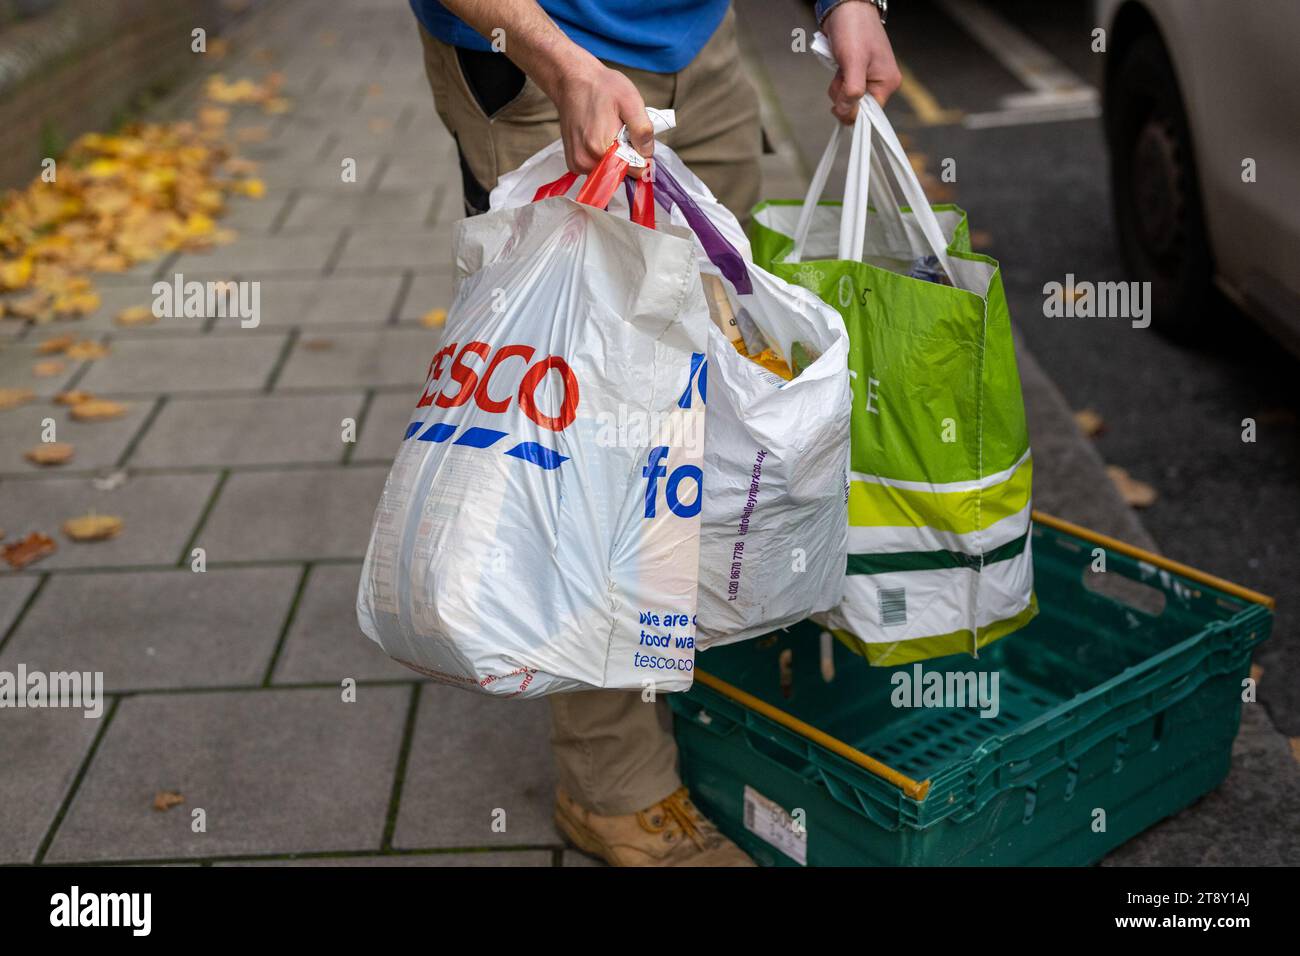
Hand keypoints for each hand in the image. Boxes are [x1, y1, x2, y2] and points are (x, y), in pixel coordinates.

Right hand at [545, 53, 653, 175]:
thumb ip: (643, 130)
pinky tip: (598, 136)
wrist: (572, 81)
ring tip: (608, 130)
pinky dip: (603, 156)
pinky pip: (598, 169)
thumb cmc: (602, 87)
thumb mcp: (631, 101)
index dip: (641, 154)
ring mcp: (578, 165)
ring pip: (610, 172)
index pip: (635, 171)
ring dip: (615, 155)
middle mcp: (586, 162)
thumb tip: (648, 155)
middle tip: (620, 129)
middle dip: (627, 154)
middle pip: (622, 173)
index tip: (634, 136)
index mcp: (601, 149)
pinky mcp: (573, 164)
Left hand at [823, 1, 901, 122]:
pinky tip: (839, 67)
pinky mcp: (857, 74)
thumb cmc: (854, 29)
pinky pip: (845, 89)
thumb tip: (847, 113)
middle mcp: (880, 83)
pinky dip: (838, 82)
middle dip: (843, 96)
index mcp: (887, 83)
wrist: (846, 7)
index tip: (840, 103)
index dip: (853, 112)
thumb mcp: (853, 62)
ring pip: (848, 99)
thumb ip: (852, 90)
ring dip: (838, 88)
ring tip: (840, 67)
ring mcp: (869, 78)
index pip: (870, 114)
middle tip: (841, 75)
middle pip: (857, 108)